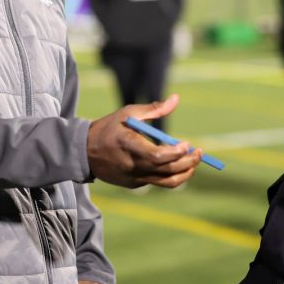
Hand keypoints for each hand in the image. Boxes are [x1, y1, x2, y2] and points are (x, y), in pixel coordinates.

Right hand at [86, 94, 202, 188]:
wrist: (84, 152)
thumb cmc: (109, 128)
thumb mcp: (128, 113)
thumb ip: (154, 109)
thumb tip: (176, 99)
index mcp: (130, 146)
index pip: (158, 157)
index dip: (177, 153)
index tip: (187, 144)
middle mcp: (133, 166)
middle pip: (168, 171)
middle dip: (189, 163)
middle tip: (199, 153)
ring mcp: (134, 178)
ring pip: (167, 182)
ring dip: (185, 173)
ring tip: (194, 162)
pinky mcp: (134, 184)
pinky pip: (157, 181)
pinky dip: (170, 174)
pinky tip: (175, 163)